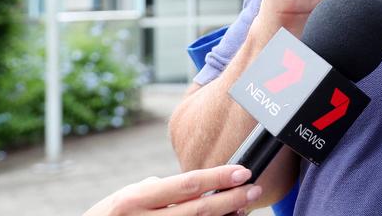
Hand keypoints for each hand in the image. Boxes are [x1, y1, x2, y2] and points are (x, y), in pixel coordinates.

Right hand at [83, 165, 261, 215]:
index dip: (218, 178)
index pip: (186, 184)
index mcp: (136, 199)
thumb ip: (157, 189)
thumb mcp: (126, 196)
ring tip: (244, 208)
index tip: (243, 172)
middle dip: (231, 199)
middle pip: (199, 209)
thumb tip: (193, 184)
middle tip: (254, 189)